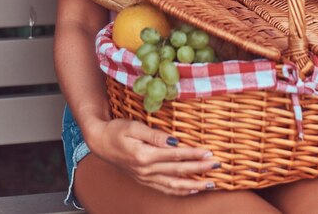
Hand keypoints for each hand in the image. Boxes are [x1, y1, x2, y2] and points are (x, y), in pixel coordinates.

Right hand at [87, 117, 218, 195]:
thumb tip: (175, 140)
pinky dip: (180, 190)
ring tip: (210, 183)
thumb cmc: (117, 130)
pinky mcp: (144, 180)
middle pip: (178, 171)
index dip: (193, 154)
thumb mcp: (134, 127)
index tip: (209, 152)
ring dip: (193, 185)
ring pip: (174, 185)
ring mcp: (145, 178)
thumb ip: (154, 135)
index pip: (175, 155)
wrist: (101, 142)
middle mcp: (146, 170)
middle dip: (199, 169)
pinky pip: (165, 189)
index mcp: (144, 156)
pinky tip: (192, 189)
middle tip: (217, 166)